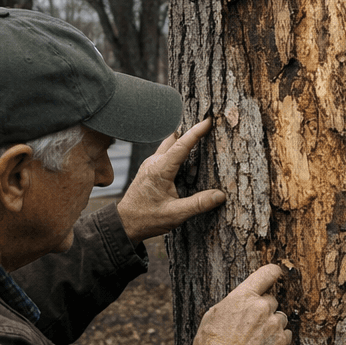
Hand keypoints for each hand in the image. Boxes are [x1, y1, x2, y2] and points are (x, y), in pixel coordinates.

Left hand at [117, 118, 226, 242]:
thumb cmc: (147, 219)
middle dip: (190, 130)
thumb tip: (220, 195)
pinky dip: (177, 148)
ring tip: (201, 136)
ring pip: (169, 144)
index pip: (181, 145)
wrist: (125, 223)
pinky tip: (187, 155)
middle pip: (174, 138)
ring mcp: (150, 164)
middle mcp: (153, 162)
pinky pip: (165, 152)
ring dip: (183, 139)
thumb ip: (198, 204)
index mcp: (160, 170)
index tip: (208, 121)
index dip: (196, 132)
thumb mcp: (175, 214)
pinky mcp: (150, 168)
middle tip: (208, 124)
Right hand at [192, 264, 292, 344]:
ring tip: (255, 339)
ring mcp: (274, 324)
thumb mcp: (213, 315)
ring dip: (272, 325)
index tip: (275, 275)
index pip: (267, 273)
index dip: (273, 272)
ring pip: (280, 318)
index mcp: (244, 296)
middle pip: (272, 300)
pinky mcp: (282, 342)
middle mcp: (262, 306)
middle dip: (263, 310)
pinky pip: (286, 334)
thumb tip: (240, 302)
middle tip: (250, 325)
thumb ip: (232, 303)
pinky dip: (278, 339)